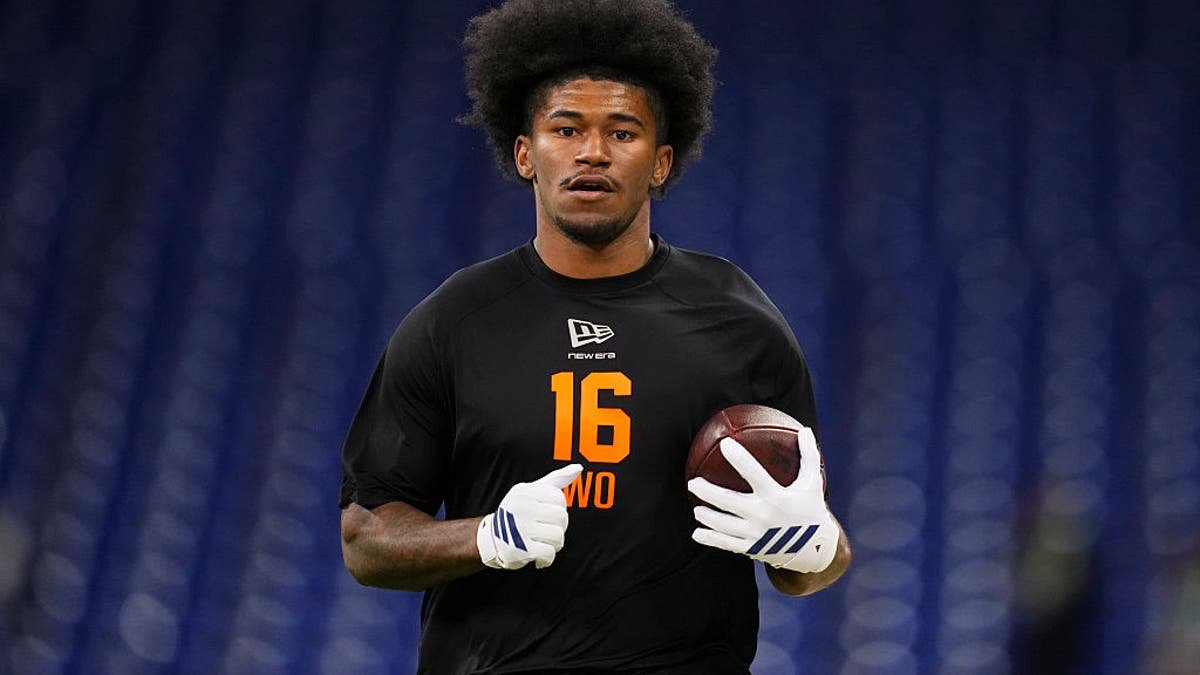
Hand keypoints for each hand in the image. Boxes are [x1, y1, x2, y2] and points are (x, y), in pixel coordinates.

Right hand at [477, 464, 582, 569]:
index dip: (557, 509)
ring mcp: (520, 529)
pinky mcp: (521, 550)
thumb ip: (556, 479)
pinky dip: (547, 558)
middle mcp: (521, 507)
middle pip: (561, 517)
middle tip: (545, 530)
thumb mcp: (532, 491)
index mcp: (524, 491)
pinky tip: (537, 556)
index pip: (559, 499)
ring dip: (554, 544)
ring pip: (558, 537)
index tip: (546, 514)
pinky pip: (550, 554)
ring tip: (542, 542)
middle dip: (558, 527)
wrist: (491, 540)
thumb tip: (579, 467)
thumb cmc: (519, 512)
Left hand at [687, 428, 836, 572]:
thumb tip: (805, 430)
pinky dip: (710, 538)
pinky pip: (726, 543)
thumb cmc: (811, 509)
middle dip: (707, 491)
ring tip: (697, 509)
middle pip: (728, 501)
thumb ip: (808, 456)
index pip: (754, 473)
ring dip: (706, 516)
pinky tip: (697, 534)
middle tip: (693, 483)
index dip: (739, 458)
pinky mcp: (752, 548)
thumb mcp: (812, 483)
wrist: (816, 549)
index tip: (725, 444)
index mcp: (776, 496)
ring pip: (723, 524)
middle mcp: (763, 514)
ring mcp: (756, 533)